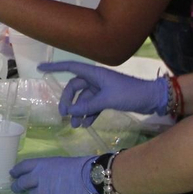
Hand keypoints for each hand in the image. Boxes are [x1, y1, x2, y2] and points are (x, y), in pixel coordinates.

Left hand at [9, 155, 98, 193]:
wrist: (91, 178)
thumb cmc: (80, 166)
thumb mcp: (61, 163)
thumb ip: (50, 169)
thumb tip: (49, 175)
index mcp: (41, 164)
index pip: (23, 166)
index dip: (16, 170)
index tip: (12, 174)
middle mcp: (39, 177)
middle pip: (22, 183)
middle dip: (17, 187)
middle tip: (16, 190)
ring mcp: (44, 191)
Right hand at [40, 61, 169, 124]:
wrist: (152, 99)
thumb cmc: (129, 93)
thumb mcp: (106, 100)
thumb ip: (87, 106)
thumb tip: (69, 112)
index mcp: (94, 73)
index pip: (70, 67)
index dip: (55, 67)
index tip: (41, 69)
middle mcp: (96, 79)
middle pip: (74, 87)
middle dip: (68, 101)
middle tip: (64, 114)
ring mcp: (102, 89)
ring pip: (84, 99)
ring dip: (78, 111)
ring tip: (75, 125)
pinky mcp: (108, 98)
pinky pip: (93, 105)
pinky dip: (89, 114)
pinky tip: (86, 125)